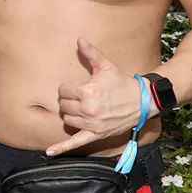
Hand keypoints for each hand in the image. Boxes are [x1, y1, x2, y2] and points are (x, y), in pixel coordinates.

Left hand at [50, 38, 155, 155]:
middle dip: (69, 100)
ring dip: (70, 114)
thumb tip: (79, 39)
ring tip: (81, 108)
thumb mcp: (106, 67)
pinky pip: (75, 143)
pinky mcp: (96, 134)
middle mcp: (88, 109)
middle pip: (63, 105)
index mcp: (88, 92)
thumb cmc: (122, 83)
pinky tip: (49, 152)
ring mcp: (92, 124)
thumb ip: (91, 54)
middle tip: (80, 98)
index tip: (77, 87)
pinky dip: (61, 148)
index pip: (63, 91)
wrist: (142, 101)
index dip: (68, 88)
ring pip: (67, 120)